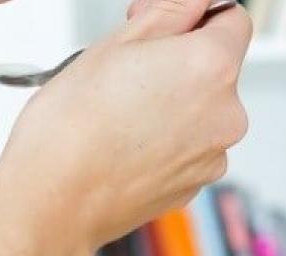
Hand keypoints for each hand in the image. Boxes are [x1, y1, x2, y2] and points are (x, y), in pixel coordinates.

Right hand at [0, 0, 251, 251]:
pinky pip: (188, 146)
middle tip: (126, 70)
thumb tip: (194, 1)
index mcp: (212, 67)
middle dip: (179, 62)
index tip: (163, 26)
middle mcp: (226, 114)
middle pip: (216, 68)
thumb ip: (170, 11)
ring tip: (119, 113)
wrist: (53, 204)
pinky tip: (124, 142)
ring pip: (200, 110)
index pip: (232, 20)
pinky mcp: (195, 185)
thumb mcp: (116, 43)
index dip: (195, 16)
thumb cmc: (71, 129)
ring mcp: (213, 155)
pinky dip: (165, 139)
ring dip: (171, 103)